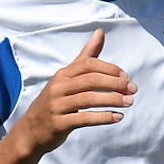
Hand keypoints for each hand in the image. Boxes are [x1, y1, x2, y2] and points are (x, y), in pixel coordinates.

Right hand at [17, 30, 133, 155]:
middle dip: (115, 84)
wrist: (30, 131)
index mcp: (62, 75)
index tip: (125, 76)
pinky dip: (103, 118)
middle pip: (90, 80)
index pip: (88, 64)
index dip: (109, 69)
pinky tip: (118, 117)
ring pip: (89, 99)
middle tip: (133, 90)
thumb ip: (85, 56)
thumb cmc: (55, 102)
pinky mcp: (59, 123)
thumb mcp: (66, 78)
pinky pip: (84, 119)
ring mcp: (57, 106)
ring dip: (112, 100)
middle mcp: (58, 88)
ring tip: (129, 102)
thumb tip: (100, 31)